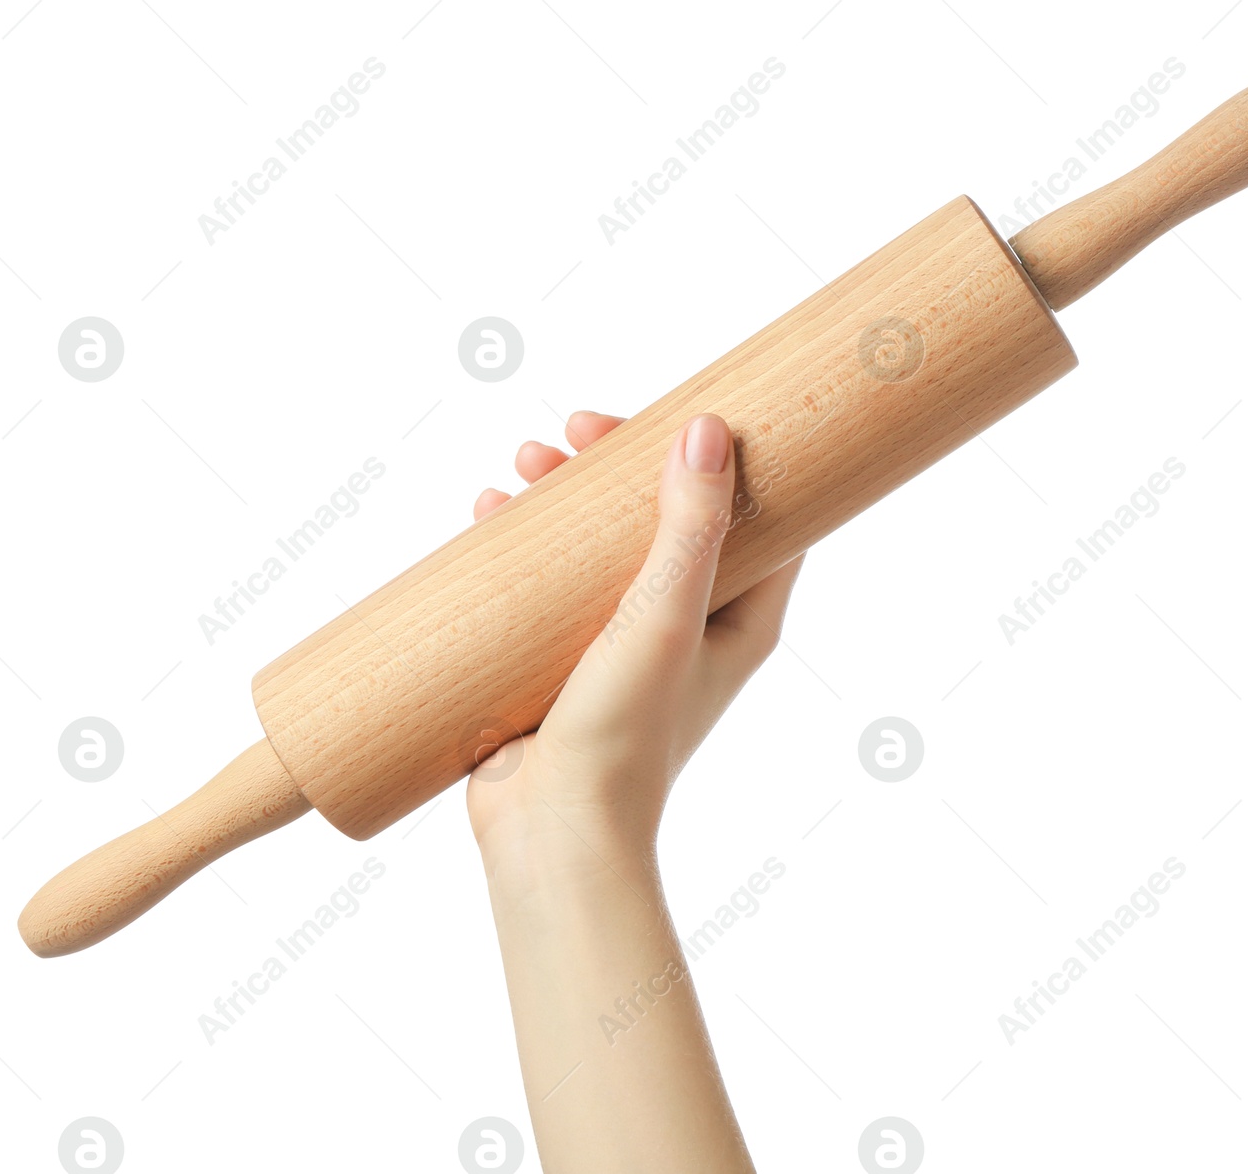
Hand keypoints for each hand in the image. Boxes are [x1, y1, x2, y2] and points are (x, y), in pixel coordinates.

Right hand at [466, 410, 803, 864]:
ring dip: (564, 495)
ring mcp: (624, 643)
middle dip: (621, 464)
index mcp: (740, 618)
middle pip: (667, 514)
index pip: (759, 514)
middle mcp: (689, 626)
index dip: (727, 454)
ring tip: (521, 468)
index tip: (676, 409)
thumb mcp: (665, 618)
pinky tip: (488, 514)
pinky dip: (524, 541)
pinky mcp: (564, 659)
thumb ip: (690, 526)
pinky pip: (550, 581)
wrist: (551, 837)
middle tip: (574, 433)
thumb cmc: (625, 739)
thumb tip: (708, 429)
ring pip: (602, 542)